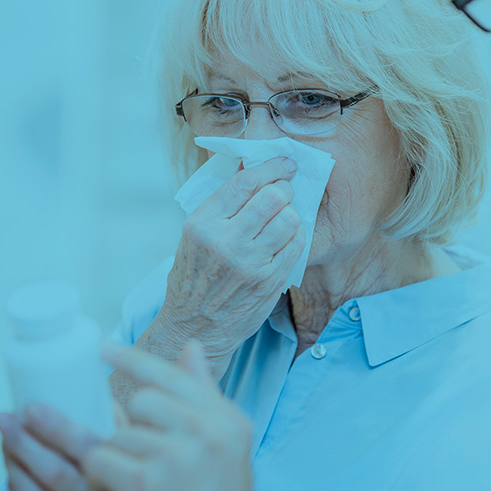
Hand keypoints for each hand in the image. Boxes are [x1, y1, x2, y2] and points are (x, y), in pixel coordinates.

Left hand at [0, 403, 115, 490]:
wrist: (120, 490)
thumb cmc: (119, 456)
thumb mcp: (126, 435)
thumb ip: (111, 414)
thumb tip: (84, 380)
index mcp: (115, 466)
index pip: (87, 448)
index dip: (57, 429)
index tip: (33, 408)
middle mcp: (94, 489)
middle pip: (54, 473)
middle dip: (23, 443)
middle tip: (6, 417)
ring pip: (33, 490)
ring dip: (13, 458)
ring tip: (5, 428)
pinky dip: (14, 475)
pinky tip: (10, 453)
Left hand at [84, 342, 252, 490]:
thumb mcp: (226, 444)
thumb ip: (205, 396)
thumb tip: (190, 348)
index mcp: (226, 421)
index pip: (174, 376)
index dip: (134, 359)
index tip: (103, 349)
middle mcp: (208, 435)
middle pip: (142, 401)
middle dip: (129, 421)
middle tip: (136, 446)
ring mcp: (178, 458)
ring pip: (119, 432)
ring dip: (114, 451)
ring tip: (128, 470)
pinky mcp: (146, 482)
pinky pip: (101, 458)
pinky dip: (98, 470)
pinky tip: (111, 482)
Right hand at [157, 157, 305, 360]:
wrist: (195, 326)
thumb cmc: (194, 276)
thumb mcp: (195, 235)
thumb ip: (221, 205)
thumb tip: (252, 168)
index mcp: (202, 223)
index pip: (244, 182)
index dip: (270, 167)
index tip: (284, 164)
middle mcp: (224, 241)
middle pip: (272, 197)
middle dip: (284, 189)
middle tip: (284, 192)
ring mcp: (249, 263)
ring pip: (289, 219)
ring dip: (291, 214)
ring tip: (282, 219)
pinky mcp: (269, 281)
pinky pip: (296, 245)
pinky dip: (296, 236)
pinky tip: (285, 239)